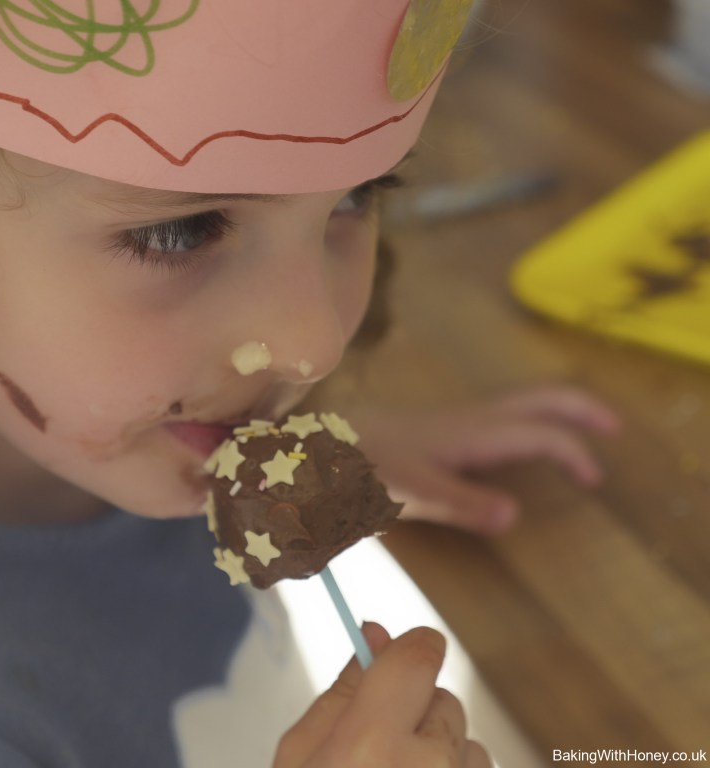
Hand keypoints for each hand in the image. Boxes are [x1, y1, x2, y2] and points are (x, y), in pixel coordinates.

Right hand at [275, 624, 490, 767]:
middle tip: (377, 751)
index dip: (410, 649)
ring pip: (467, 742)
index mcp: (371, 747)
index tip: (395, 654)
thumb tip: (373, 634)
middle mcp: (429, 767)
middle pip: (442, 699)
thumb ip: (341, 693)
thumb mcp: (297, 757)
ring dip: (440, 754)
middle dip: (415, 714)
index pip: (419, 657)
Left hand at [351, 385, 620, 533]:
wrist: (325, 445)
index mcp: (473, 432)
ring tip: (583, 430)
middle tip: (614, 426)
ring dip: (556, 411)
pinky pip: (501, 414)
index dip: (573, 453)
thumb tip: (514, 516)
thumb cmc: (367, 467)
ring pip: (519, 402)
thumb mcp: (413, 492)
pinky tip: (524, 443)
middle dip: (579, 408)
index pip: (540, 433)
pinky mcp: (442, 428)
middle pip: (538, 398)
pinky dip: (530, 420)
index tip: (594, 482)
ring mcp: (456, 420)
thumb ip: (461, 504)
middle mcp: (471, 419)